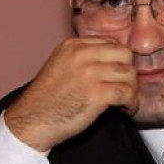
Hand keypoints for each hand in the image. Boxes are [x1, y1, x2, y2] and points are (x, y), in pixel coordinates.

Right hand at [4, 36, 137, 151]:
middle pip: (124, 55)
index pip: (111, 43)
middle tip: (125, 88)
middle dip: (129, 72)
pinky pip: (127, 93)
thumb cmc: (46, 100)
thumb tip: (111, 63)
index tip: (118, 75)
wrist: (31, 121)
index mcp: (72, 45)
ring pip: (129, 74)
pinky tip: (124, 110)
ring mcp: (90, 73)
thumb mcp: (60, 66)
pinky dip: (131, 103)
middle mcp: (81, 55)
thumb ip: (82, 59)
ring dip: (131, 90)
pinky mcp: (97, 93)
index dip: (119, 60)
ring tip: (124, 102)